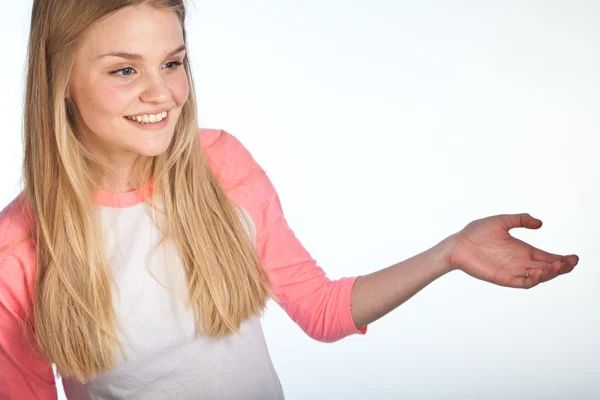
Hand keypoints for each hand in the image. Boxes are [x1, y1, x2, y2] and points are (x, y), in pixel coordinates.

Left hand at [447, 213, 578, 288]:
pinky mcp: (504, 278)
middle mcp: (520, 262)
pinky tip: (541, 273)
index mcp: (522, 250)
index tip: (574, 257)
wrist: (458, 244)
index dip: (561, 258)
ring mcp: (513, 271)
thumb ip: (520, 220)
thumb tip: (540, 223)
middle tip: (572, 261)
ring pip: (538, 276)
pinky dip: (534, 280)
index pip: (547, 256)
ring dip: (550, 273)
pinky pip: (523, 282)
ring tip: (559, 265)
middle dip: (561, 266)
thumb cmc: (476, 232)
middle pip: (547, 268)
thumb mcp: (501, 221)